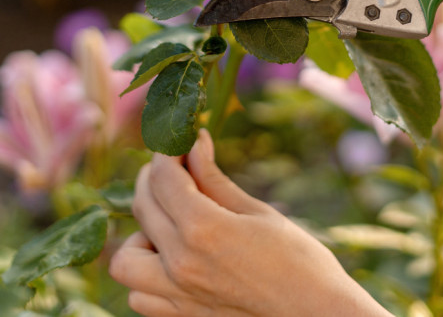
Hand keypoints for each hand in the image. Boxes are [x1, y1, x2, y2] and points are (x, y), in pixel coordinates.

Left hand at [110, 129, 391, 316]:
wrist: (317, 316)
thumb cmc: (300, 262)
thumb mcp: (259, 212)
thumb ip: (214, 180)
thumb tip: (194, 143)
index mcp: (204, 230)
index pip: (164, 177)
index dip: (170, 152)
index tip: (183, 143)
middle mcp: (180, 264)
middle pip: (143, 206)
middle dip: (155, 178)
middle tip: (179, 170)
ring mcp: (176, 296)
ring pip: (125, 260)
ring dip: (142, 234)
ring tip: (172, 224)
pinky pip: (139, 296)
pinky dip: (146, 276)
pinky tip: (175, 260)